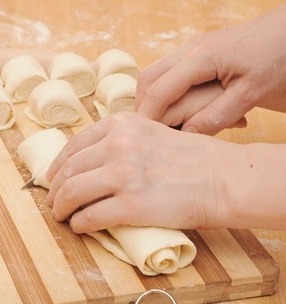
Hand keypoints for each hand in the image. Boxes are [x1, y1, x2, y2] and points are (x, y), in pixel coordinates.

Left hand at [46, 112, 231, 233]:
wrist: (222, 178)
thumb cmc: (190, 158)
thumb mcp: (150, 132)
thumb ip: (119, 140)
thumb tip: (87, 162)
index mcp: (119, 124)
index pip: (73, 146)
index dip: (57, 165)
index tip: (52, 178)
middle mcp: (117, 145)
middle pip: (68, 170)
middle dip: (55, 189)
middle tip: (52, 201)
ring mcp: (123, 175)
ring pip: (72, 193)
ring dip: (60, 207)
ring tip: (60, 215)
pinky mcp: (131, 205)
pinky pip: (90, 217)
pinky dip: (79, 224)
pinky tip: (79, 226)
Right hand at [135, 4, 285, 134]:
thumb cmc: (281, 58)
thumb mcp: (252, 94)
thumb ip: (216, 116)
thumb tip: (185, 136)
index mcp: (200, 58)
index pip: (157, 91)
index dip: (147, 117)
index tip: (145, 140)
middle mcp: (190, 49)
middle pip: (148, 80)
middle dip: (144, 107)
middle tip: (150, 133)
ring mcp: (193, 49)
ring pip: (157, 76)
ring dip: (155, 101)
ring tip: (166, 125)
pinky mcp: (200, 54)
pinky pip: (172, 74)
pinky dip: (169, 94)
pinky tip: (184, 111)